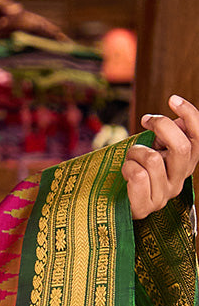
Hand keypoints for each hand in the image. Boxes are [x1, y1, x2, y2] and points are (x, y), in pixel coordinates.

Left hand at [122, 95, 198, 219]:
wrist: (116, 202)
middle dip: (162, 127)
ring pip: (153, 159)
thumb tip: (179, 119)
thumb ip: (167, 136)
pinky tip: (126, 171)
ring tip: (131, 157)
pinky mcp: (146, 206)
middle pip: (182, 147)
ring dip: (135, 152)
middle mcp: (180, 180)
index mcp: (186, 164)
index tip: (173, 99)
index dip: (190, 116)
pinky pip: (138, 175)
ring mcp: (164, 195)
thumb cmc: (136, 171)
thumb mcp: (154, 148)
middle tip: (146, 121)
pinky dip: (127, 167)